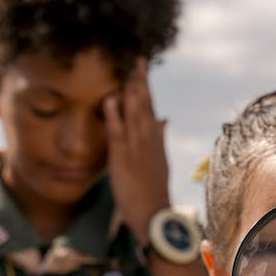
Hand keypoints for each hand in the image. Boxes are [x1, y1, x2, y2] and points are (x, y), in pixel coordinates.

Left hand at [104, 58, 169, 242]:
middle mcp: (148, 141)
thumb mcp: (160, 162)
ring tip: (128, 69)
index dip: (145, 87)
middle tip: (137, 58)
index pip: (150, 108)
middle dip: (141, 81)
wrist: (155, 218)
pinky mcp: (124, 160)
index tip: (141, 68)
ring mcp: (137, 149)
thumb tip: (164, 119)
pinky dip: (114, 115)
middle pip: (145, 105)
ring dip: (131, 91)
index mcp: (155, 141)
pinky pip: (118, 133)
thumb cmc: (154, 194)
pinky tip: (111, 98)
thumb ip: (160, 139)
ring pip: (135, 114)